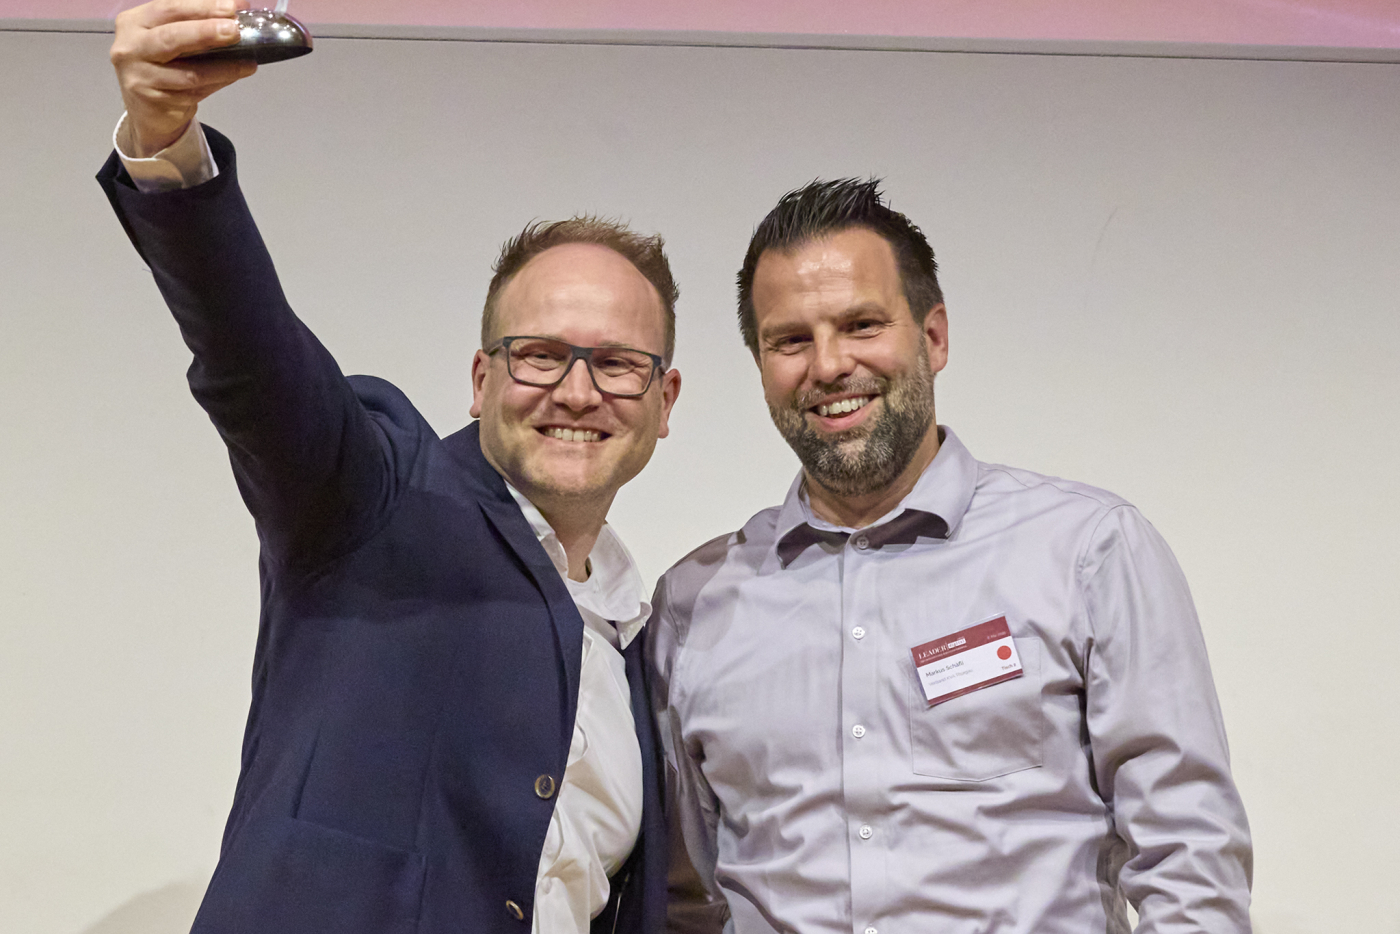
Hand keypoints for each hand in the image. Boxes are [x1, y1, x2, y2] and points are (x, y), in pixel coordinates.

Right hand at [110, 0, 256, 156]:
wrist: (146, 107)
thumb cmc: (162, 64)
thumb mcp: (168, 36)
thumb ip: (193, 24)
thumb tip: (234, 15)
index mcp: (134, 22)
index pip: (169, 8)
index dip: (203, 6)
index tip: (233, 7)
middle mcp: (131, 47)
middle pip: (172, 37)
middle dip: (207, 32)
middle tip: (235, 31)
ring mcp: (140, 76)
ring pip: (189, 72)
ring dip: (224, 68)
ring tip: (248, 64)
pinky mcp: (154, 101)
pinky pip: (194, 92)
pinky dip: (217, 83)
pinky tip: (233, 77)